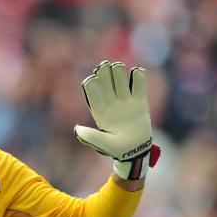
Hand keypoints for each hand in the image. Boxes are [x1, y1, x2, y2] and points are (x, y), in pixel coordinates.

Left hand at [74, 60, 158, 179]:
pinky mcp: (139, 100)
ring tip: (119, 68)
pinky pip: (139, 82)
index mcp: (98, 109)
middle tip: (106, 66)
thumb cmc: (116, 149)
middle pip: (104, 78)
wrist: (135, 150)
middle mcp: (110, 102)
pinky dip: (138, 74)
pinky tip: (136, 73)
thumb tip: (76, 128)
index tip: (93, 79)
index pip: (91, 89)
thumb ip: (90, 136)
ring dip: (118, 69)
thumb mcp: (103, 144)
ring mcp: (124, 100)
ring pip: (119, 77)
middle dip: (104, 70)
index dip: (91, 81)